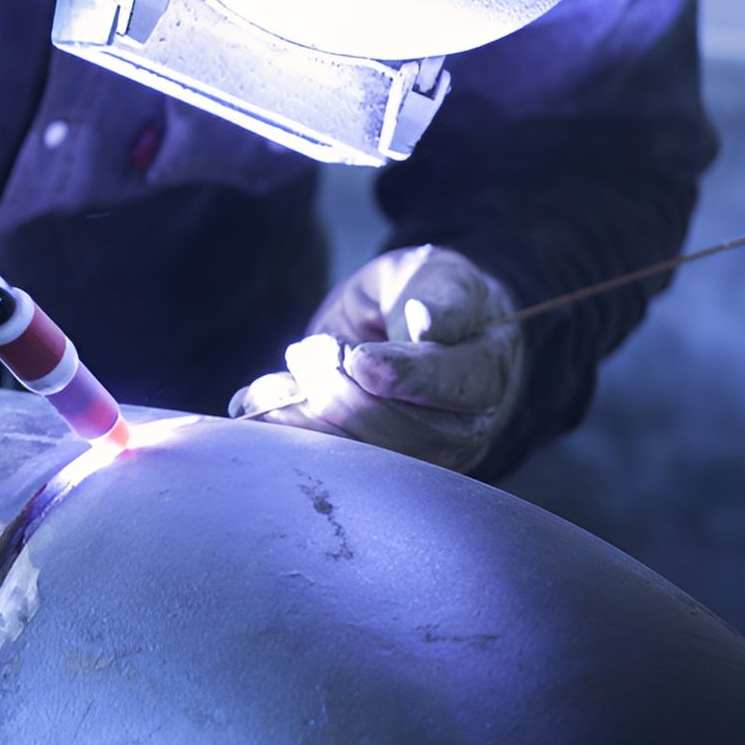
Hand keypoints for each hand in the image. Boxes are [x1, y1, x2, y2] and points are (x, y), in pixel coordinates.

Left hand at [230, 246, 523, 472]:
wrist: (412, 324)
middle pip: (404, 429)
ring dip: (307, 422)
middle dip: (342, 395)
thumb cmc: (426, 292)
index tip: (358, 357)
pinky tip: (258, 407)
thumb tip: (427, 324)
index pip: (454, 383)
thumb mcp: (433, 274)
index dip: (404, 376)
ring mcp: (427, 455)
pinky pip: (338, 466)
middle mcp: (466, 423)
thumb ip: (437, 295)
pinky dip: (292, 436)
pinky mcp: (385, 470)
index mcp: (487, 367)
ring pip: (367, 457)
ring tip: (267, 388)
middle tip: (304, 352)